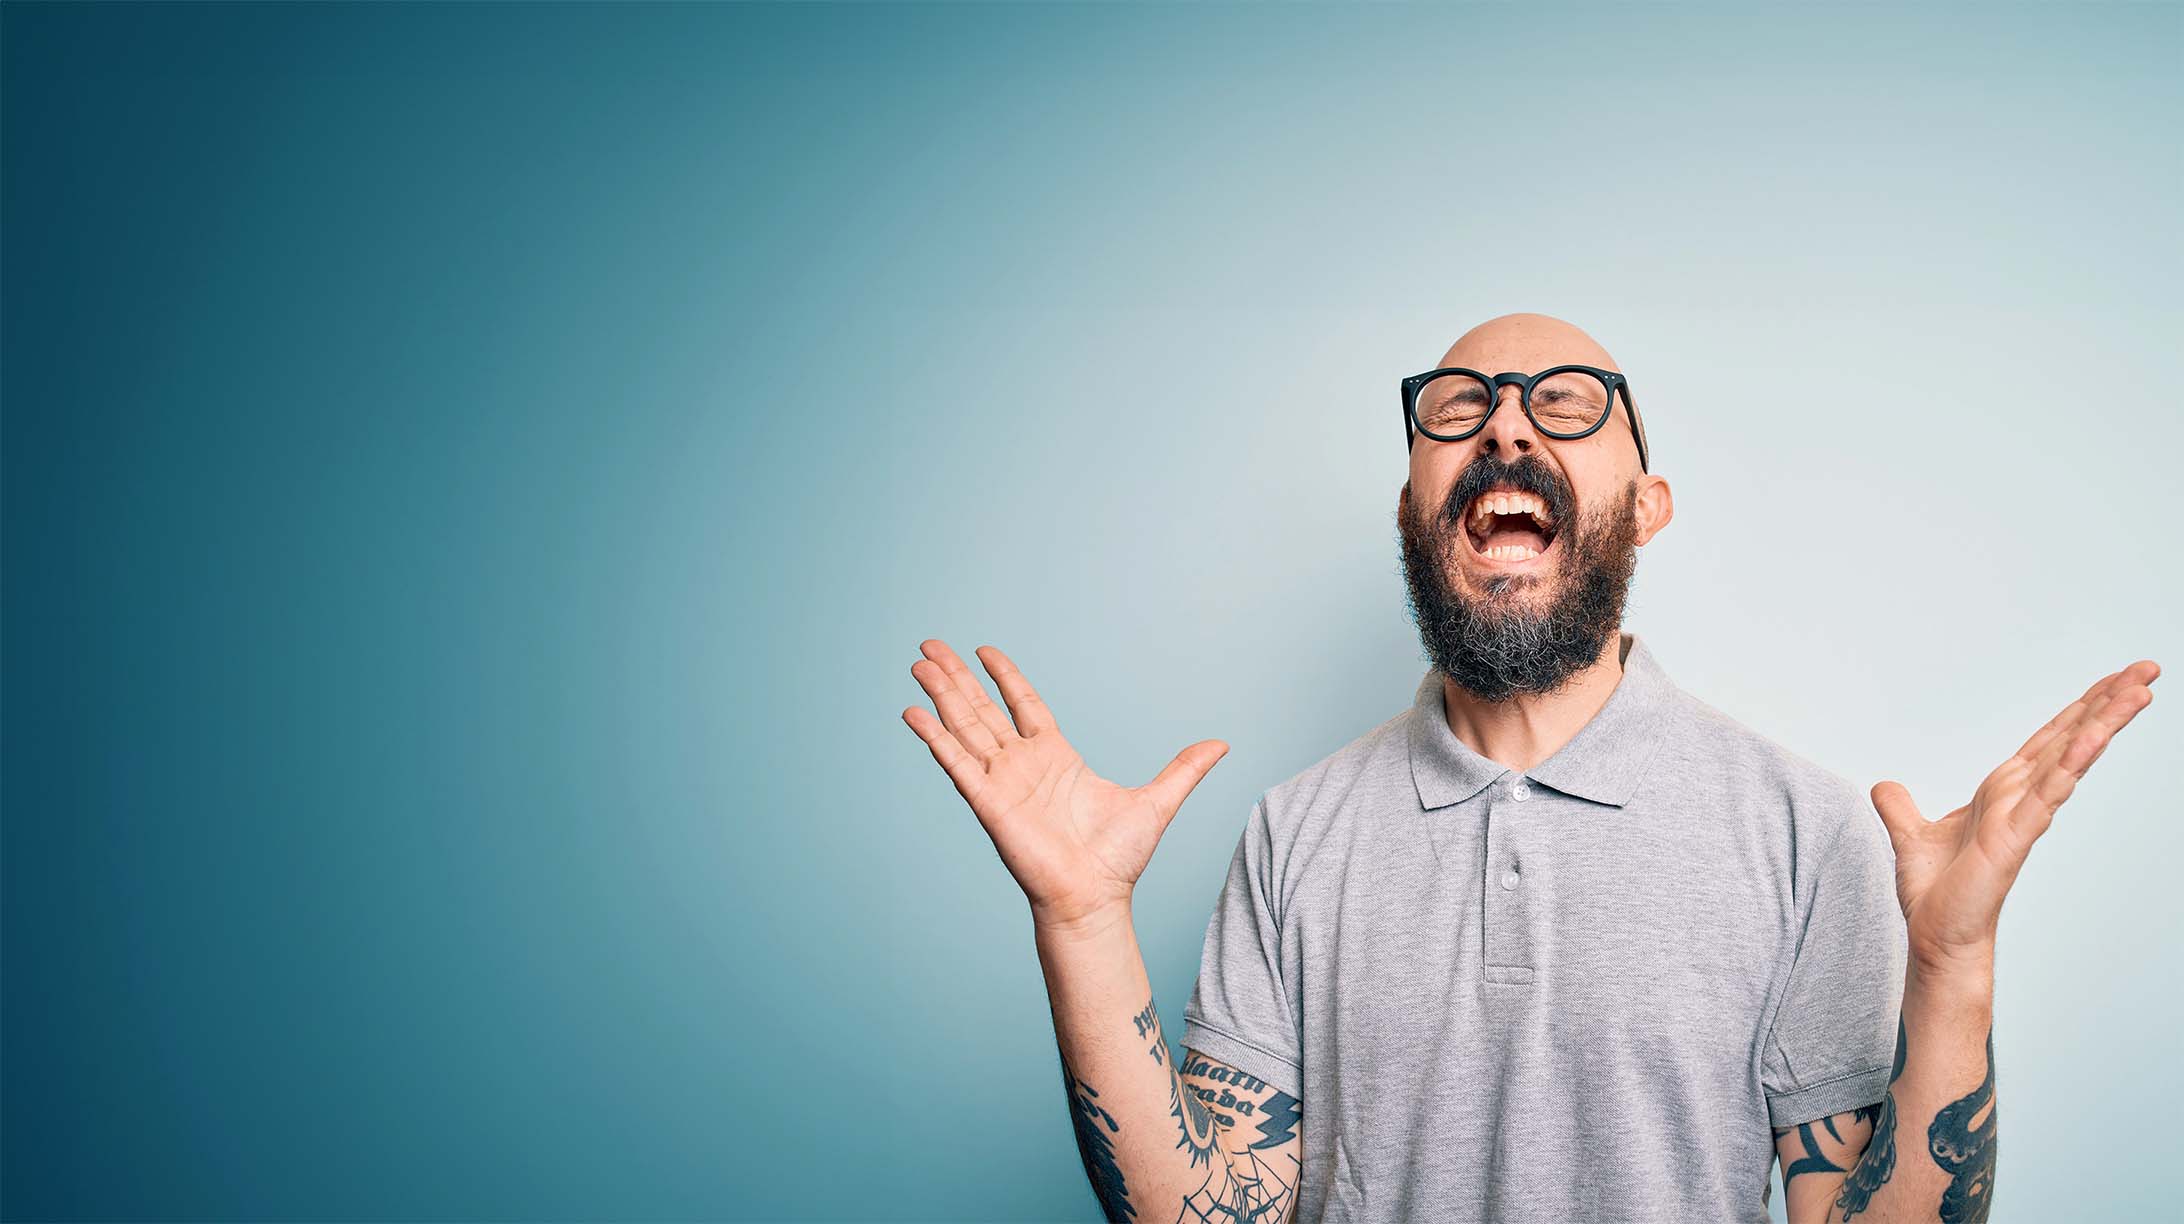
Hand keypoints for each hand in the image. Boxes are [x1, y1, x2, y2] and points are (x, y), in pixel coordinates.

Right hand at [901, 639, 1229, 933]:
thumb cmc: (1119, 860)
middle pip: (982, 709)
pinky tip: (913, 713)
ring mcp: (1002, 782)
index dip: (1004, 677)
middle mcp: (1023, 765)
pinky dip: (934, 738)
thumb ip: (1184, 769)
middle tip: (930, 646)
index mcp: (1056, 758)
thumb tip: (1222, 744)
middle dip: (957, 677)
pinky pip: (956, 764)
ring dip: (941, 695)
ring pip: (964, 727)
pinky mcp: (988, 802)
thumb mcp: (1158, 801)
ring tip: (919, 664)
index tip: (985, 650)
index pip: (1023, 705)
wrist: (1095, 898)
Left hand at [1873, 659, 2159, 977]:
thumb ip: (1900, 807)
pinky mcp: (2015, 837)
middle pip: (2071, 736)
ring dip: (2103, 722)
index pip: (2048, 739)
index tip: (2115, 679)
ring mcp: (2024, 816)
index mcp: (2002, 791)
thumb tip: (1884, 786)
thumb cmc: (1936, 893)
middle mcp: (2020, 797)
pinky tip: (2093, 738)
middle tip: (2148, 668)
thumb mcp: (1910, 836)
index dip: (2080, 708)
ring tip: (2139, 690)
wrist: (1936, 936)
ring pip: (2070, 757)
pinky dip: (2070, 764)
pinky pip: (2048, 793)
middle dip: (2108, 701)